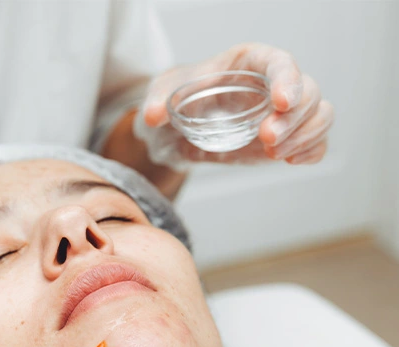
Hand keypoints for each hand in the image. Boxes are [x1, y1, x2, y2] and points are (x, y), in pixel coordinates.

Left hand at [134, 43, 333, 168]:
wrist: (181, 127)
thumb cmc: (180, 99)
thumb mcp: (164, 93)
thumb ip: (158, 101)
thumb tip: (151, 116)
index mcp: (249, 63)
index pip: (279, 62)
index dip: (286, 79)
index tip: (280, 102)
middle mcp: (273, 84)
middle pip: (307, 91)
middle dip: (294, 117)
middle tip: (267, 140)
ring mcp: (283, 113)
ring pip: (319, 114)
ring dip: (305, 135)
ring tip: (275, 154)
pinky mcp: (286, 138)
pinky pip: (314, 141)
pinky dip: (312, 150)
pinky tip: (292, 161)